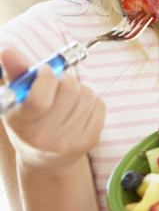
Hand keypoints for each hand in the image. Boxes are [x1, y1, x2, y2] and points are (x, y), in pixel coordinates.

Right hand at [1, 47, 105, 171]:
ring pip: (86, 94)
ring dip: (78, 90)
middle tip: (56, 87)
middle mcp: (47, 138)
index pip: (40, 98)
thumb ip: (16, 74)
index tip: (44, 72)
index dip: (46, 77)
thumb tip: (7, 51)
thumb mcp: (17, 100)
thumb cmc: (29, 123)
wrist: (47, 159)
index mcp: (24, 125)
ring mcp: (71, 141)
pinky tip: (77, 111)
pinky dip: (90, 101)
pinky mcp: (91, 139)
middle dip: (63, 80)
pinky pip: (98, 104)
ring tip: (65, 101)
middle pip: (69, 89)